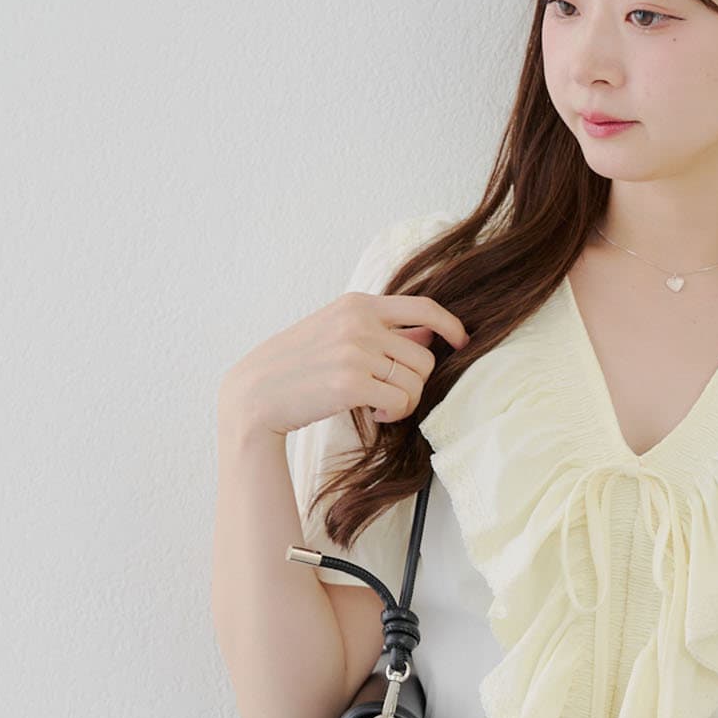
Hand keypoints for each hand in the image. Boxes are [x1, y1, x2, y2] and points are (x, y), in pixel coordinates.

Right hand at [219, 286, 470, 444]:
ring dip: (405, 401)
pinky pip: (401, 401)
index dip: (451, 325)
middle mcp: (359, 322)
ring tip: (378, 404)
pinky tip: (374, 413)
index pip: (423, 306)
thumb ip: (382, 330)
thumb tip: (429, 332)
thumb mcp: (337, 332)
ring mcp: (355, 351)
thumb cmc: (298, 366)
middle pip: (425, 356)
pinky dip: (394, 413)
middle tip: (391, 394)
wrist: (255, 393)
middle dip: (416, 381)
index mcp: (357, 304)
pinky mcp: (351, 383)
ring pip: (416, 381)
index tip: (462, 342)